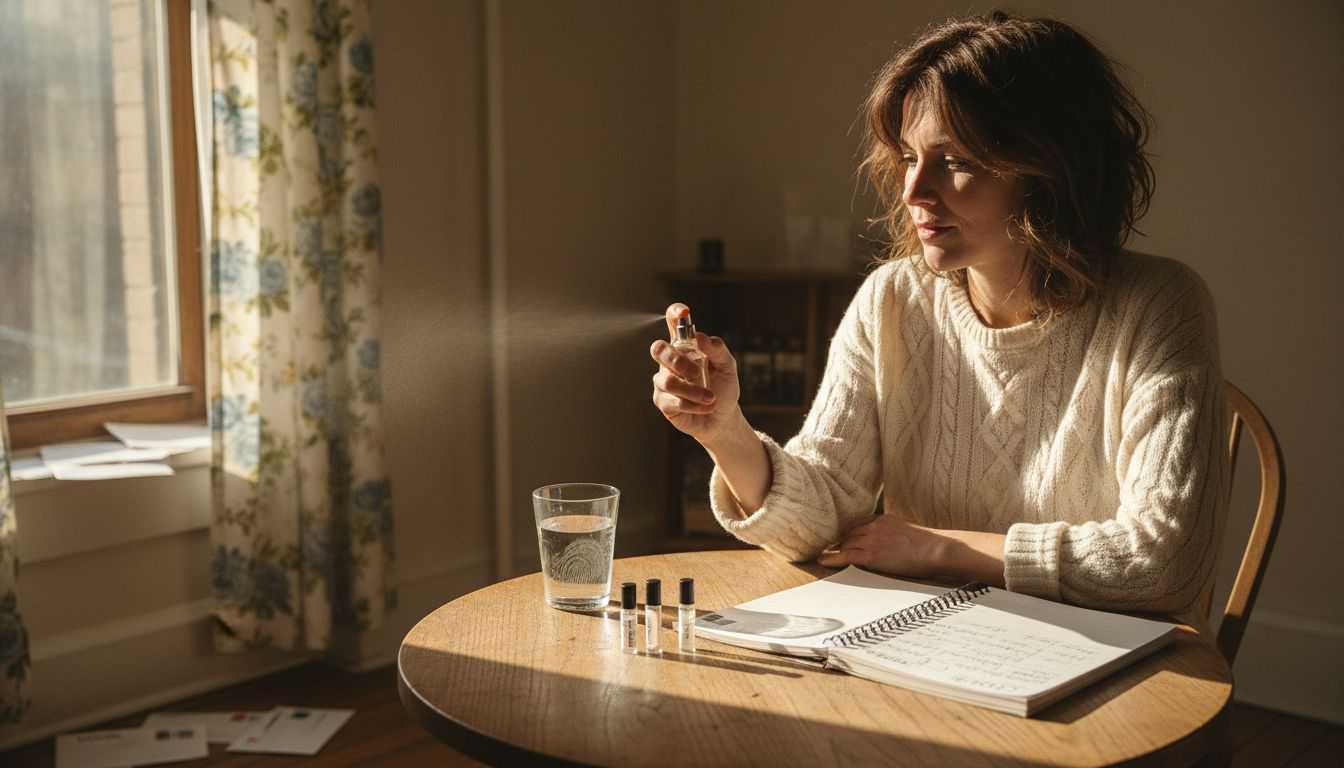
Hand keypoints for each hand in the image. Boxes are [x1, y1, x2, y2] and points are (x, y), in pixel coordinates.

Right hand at [649, 303, 742, 446]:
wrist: (723, 418)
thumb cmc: (723, 388)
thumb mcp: (727, 366)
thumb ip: (717, 349)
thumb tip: (700, 336)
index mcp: (686, 346)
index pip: (674, 324)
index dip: (674, 314)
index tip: (683, 312)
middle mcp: (671, 361)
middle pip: (658, 349)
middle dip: (677, 360)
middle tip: (697, 372)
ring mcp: (664, 381)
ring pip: (667, 380)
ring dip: (693, 390)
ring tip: (711, 398)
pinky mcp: (663, 402)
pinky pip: (673, 401)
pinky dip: (694, 404)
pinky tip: (706, 407)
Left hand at [817, 514, 938, 577]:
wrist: (936, 549)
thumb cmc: (929, 544)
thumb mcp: (908, 530)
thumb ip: (894, 531)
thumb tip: (892, 541)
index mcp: (884, 519)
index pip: (857, 522)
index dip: (847, 531)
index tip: (840, 537)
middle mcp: (874, 526)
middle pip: (848, 534)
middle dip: (839, 542)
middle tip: (830, 549)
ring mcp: (871, 540)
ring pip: (846, 544)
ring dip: (837, 551)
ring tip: (827, 557)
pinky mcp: (871, 555)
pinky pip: (845, 556)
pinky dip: (832, 559)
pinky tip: (822, 561)